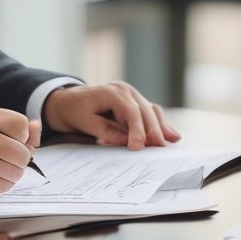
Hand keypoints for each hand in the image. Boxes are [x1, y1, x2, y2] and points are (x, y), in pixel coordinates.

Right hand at [0, 106, 41, 206]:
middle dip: (17, 157)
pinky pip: (5, 186)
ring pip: (17, 171)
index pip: (21, 124)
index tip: (10, 138)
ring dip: (8, 171)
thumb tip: (36, 127)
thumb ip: (2, 121)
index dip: (20, 134)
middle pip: (23, 151)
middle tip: (0, 156)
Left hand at [42, 82, 180, 149]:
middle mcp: (125, 91)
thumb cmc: (75, 111)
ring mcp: (132, 96)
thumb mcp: (84, 122)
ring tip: (171, 142)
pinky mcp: (134, 104)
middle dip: (154, 130)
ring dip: (161, 127)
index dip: (137, 129)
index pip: (131, 111)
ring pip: (151, 111)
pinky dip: (159, 124)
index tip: (138, 147)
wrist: (68, 102)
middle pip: (145, 110)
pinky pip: (150, 113)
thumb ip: (106, 130)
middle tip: (160, 148)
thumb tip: (126, 141)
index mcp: (112, 92)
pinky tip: (172, 136)